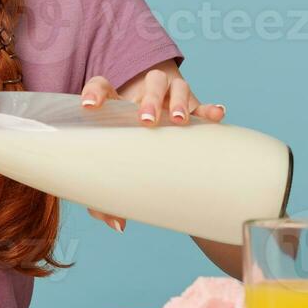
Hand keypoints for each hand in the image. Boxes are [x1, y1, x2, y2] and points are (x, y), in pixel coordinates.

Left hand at [78, 63, 225, 232]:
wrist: (159, 145)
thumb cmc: (129, 157)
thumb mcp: (117, 172)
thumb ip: (108, 197)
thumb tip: (117, 224)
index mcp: (118, 105)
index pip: (103, 87)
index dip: (96, 92)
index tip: (90, 106)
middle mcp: (145, 97)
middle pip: (149, 84)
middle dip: (149, 99)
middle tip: (147, 120)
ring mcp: (172, 100)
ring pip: (177, 88)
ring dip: (178, 100)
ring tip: (178, 120)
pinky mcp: (195, 110)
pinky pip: (205, 106)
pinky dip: (211, 109)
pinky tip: (217, 115)